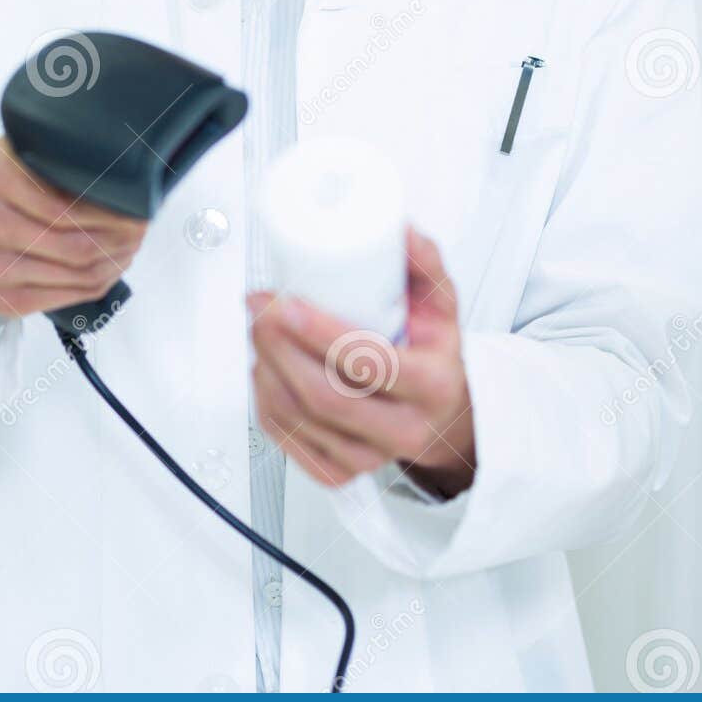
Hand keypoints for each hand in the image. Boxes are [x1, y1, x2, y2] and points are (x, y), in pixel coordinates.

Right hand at [0, 136, 146, 358]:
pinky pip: (67, 298)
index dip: (112, 210)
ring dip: (115, 260)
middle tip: (142, 225)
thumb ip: (57, 154)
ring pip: (77, 275)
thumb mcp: (16, 150)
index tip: (138, 202)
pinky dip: (98, 282)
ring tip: (130, 243)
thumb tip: (124, 165)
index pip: (66, 205)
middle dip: (121, 237)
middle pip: (75, 245)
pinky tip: (109, 265)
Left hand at [246, 225, 474, 495]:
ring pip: (301, 418)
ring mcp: (370, 457)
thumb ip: (423, 261)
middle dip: (280, 347)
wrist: (442, 412)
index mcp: (432, 384)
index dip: (321, 333)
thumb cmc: (434, 353)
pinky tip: (264, 369)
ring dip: (266, 368)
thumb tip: (397, 229)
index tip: (288, 302)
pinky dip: (264, 400)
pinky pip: (288, 439)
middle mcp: (403, 428)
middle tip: (260, 308)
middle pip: (325, 396)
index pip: (371, 364)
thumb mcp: (442, 302)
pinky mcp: (340, 472)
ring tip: (259, 330)